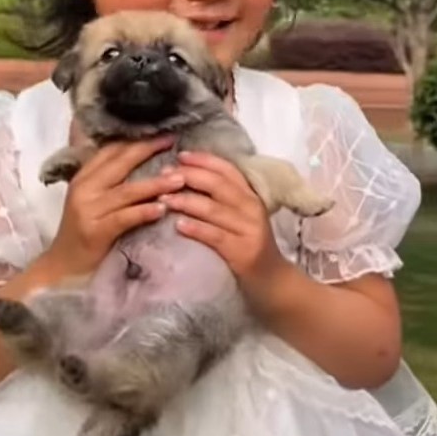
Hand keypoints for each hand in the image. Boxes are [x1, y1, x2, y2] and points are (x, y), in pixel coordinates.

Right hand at [44, 135, 186, 276]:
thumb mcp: (96, 200)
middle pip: (120, 163)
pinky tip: (162, 209)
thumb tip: (145, 162)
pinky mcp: (95, 231)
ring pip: (126, 191)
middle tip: (174, 143)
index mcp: (85, 176)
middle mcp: (85, 188)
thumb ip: (114, 181)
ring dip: (155, 183)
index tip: (164, 133)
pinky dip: (144, 212)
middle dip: (148, 151)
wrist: (64, 266)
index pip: (112, 150)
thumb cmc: (88, 232)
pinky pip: (124, 218)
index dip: (138, 140)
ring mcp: (88, 209)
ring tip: (180, 179)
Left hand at [160, 152, 288, 286]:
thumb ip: (225, 199)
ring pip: (213, 209)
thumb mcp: (242, 217)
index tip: (180, 155)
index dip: (204, 160)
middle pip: (218, 185)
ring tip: (164, 199)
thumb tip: (189, 178)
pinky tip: (178, 225)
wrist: (272, 280)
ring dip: (186, 201)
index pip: (228, 170)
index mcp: (251, 196)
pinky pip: (214, 236)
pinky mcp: (242, 252)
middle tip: (164, 176)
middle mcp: (252, 209)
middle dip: (189, 177)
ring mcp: (249, 230)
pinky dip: (195, 229)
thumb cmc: (249, 245)